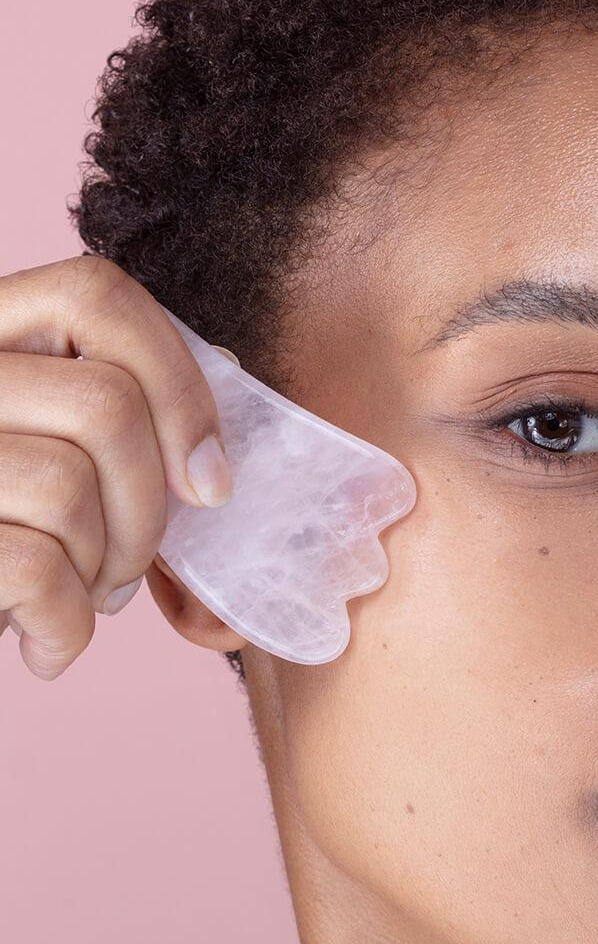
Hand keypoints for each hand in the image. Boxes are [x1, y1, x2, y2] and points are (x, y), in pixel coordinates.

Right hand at [0, 255, 233, 678]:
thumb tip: (229, 372)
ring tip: (83, 598)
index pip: (96, 295)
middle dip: (149, 509)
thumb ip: (115, 406)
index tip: (210, 480)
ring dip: (106, 569)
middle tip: (132, 566)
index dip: (178, 385)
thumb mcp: (47, 450)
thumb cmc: (8, 537)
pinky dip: (65, 628)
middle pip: (103, 404)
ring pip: (67, 488)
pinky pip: (33, 568)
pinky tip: (46, 647)